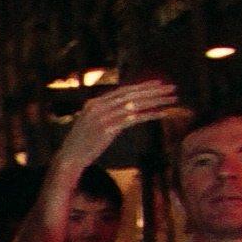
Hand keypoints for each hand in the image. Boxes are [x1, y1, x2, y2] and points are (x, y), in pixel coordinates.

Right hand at [51, 79, 179, 178]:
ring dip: (156, 101)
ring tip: (173, 99)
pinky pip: (134, 119)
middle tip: (172, 87)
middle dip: (154, 90)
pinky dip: (150, 114)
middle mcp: (98, 106)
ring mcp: (102, 117)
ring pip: (135, 104)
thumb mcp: (92, 124)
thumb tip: (124, 109)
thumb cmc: (83, 144)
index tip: (159, 84)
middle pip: (131, 94)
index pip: (123, 91)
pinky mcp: (107, 128)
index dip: (142, 86)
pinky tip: (163, 113)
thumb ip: (106, 113)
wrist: (69, 158)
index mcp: (94, 103)